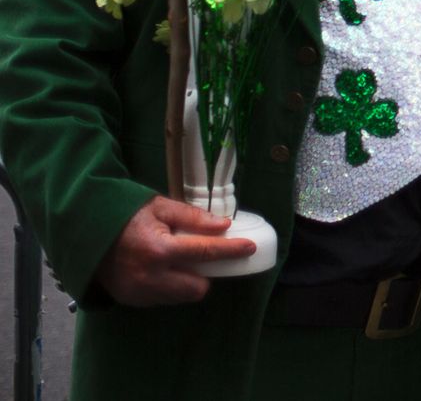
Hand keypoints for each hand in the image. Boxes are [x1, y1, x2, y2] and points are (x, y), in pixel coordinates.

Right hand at [94, 196, 255, 306]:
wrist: (84, 234)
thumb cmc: (125, 216)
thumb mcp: (159, 207)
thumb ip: (192, 217)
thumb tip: (223, 226)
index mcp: (159, 250)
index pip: (206, 253)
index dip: (231, 251)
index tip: (249, 248)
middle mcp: (150, 277)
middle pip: (197, 288)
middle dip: (205, 275)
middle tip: (200, 257)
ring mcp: (139, 293)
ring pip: (181, 297)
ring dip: (186, 282)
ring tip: (175, 261)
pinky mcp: (131, 300)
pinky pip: (162, 299)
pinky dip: (168, 287)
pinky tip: (159, 270)